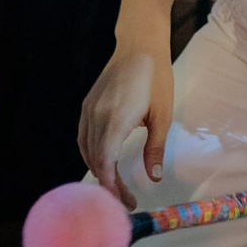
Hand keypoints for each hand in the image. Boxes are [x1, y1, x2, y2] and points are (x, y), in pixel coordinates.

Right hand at [79, 40, 175, 205]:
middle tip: (126, 200)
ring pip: (86, 150)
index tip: (122, 202)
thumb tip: (154, 178)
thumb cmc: (156, 78)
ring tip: (117, 185)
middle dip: (109, 184)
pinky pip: (84, 136)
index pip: (105, 162)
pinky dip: (92, 154)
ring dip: (100, 170)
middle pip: (95, 160)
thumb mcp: (163, 115)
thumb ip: (155, 148)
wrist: (139, 44)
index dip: (111, 186)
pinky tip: (105, 161)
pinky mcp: (87, 104)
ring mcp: (89, 110)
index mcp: (115, 120)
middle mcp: (96, 116)